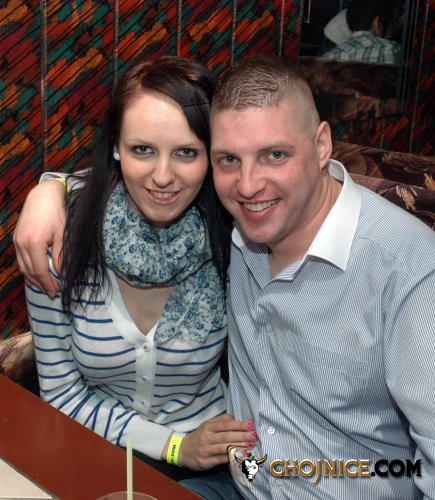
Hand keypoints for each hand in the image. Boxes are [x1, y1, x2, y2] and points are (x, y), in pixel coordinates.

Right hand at [13, 179, 66, 297]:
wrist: (43, 195)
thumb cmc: (57, 213)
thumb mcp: (62, 236)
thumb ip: (61, 257)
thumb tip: (63, 274)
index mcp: (34, 244)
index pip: (40, 271)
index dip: (48, 284)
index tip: (56, 292)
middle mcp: (21, 244)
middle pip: (29, 271)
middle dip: (41, 284)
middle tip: (53, 293)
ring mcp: (16, 241)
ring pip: (22, 267)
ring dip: (33, 279)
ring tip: (45, 286)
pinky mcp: (16, 238)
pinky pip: (20, 259)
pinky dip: (28, 269)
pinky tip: (36, 273)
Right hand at [177, 414, 256, 470]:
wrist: (183, 450)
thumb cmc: (200, 436)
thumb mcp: (208, 425)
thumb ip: (221, 420)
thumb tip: (235, 418)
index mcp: (208, 427)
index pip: (225, 424)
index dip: (238, 424)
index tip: (251, 425)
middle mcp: (207, 437)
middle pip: (226, 436)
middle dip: (241, 435)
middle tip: (254, 435)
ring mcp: (206, 450)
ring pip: (224, 447)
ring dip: (238, 446)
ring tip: (250, 445)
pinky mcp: (206, 462)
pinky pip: (220, 459)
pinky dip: (231, 457)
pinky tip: (240, 455)